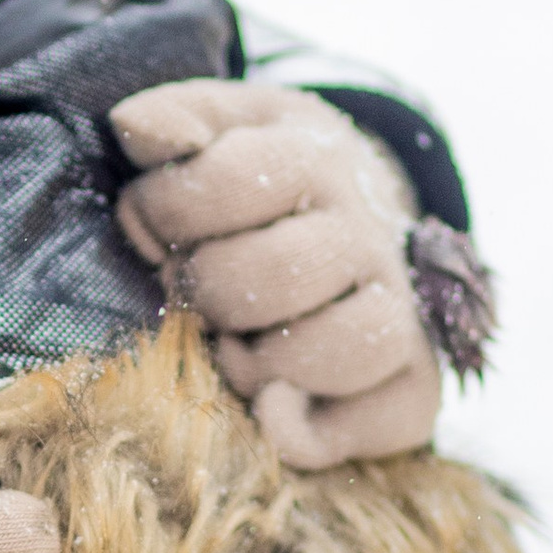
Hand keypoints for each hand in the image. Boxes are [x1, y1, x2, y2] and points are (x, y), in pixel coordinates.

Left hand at [113, 82, 443, 469]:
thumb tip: (138, 130)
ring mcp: (401, 309)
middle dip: (206, 289)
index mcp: (315, 160)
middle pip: (276, 274)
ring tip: (227, 345)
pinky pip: (387, 419)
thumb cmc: (261, 174)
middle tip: (187, 288)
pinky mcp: (414, 381)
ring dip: (262, 361)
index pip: (228, 182)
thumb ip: (177, 119)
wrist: (361, 203)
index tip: (149, 221)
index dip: (164, 208)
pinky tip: (266, 409)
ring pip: (349, 346)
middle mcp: (369, 235)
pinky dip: (317, 432)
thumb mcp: (222, 125)